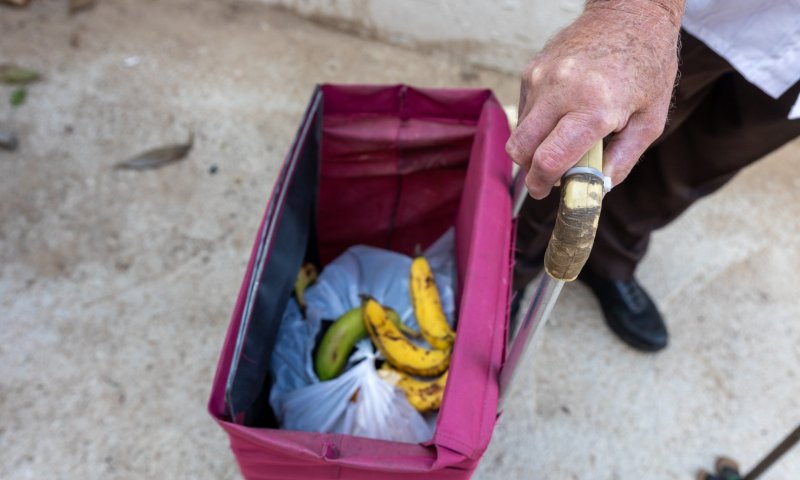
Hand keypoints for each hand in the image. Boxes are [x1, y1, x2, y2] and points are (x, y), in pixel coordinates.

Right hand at [506, 0, 682, 198]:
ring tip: (563, 137)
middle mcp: (560, 91)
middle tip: (549, 174)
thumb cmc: (647, 64)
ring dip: (534, 145)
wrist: (630, 13)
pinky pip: (524, 110)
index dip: (542, 184)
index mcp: (594, 107)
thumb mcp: (651, 120)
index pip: (549, 159)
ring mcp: (541, 78)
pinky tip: (562, 112)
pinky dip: (537, 122)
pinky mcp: (531, 70)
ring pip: (519, 131)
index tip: (546, 191)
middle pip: (520, 149)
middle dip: (530, 170)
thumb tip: (596, 188)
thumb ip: (623, 160)